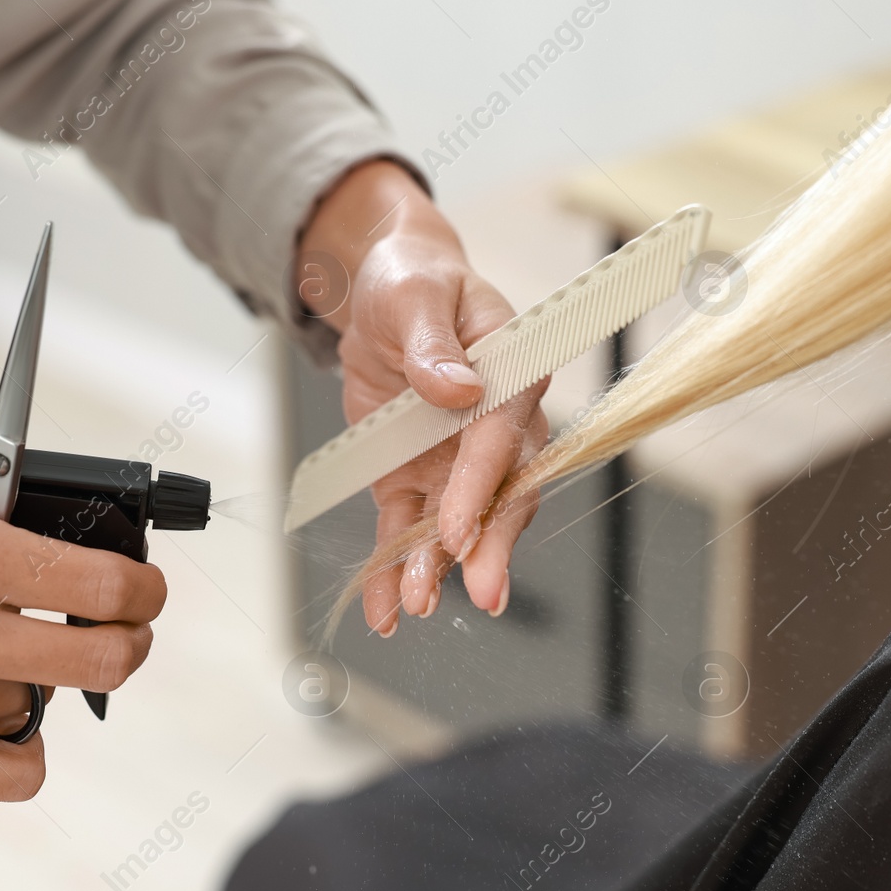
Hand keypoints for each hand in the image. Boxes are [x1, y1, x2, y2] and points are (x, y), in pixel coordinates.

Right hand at [0, 476, 165, 799]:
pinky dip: (15, 748)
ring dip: (26, 681)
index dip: (144, 591)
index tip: (144, 593)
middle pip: (110, 657)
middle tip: (119, 633)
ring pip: (44, 702)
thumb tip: (66, 512)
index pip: (107, 583)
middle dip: (129, 642)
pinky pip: (21, 772)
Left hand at [298, 161, 547, 634]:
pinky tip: (384, 608)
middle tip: (480, 591)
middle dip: (489, 546)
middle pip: (502, 495)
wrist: (380, 294)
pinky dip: (392, 568)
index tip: (461, 529)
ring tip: (415, 604)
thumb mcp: (414, 296)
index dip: (483, 485)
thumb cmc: (411, 282)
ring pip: (455, 524)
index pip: (502, 438)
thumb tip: (457, 387)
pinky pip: (406, 528)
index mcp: (511, 374)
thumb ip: (434, 343)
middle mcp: (494, 426)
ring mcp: (455, 459)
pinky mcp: (414, 476)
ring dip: (437, 567)